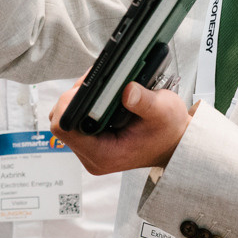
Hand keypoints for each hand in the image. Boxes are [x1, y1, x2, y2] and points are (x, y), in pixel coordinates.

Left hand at [49, 81, 194, 174]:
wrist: (174, 142)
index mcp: (104, 155)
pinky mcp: (91, 139)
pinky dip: (85, 102)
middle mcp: (92, 155)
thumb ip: (144, 101)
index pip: (64, 129)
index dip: (69, 104)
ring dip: (80, 98)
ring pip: (67, 117)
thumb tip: (126, 90)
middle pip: (62, 120)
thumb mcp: (164, 111)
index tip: (88, 88)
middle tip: (98, 83)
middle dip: (75, 97)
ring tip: (102, 87)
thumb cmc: (169, 130)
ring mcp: (89, 148)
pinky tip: (102, 94)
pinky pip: (76, 117)